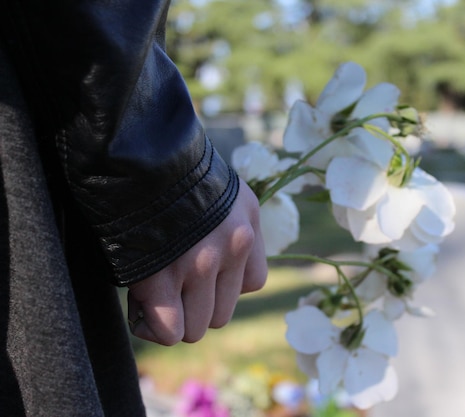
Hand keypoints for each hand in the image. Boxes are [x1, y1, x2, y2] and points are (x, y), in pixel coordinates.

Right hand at [126, 178, 267, 344]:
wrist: (135, 153)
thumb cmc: (171, 171)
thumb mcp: (220, 190)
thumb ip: (228, 226)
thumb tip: (214, 270)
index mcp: (247, 226)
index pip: (254, 282)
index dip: (223, 284)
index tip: (198, 271)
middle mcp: (232, 247)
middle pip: (222, 313)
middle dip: (194, 307)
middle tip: (169, 287)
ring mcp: (199, 265)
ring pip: (197, 327)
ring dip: (174, 319)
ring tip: (152, 295)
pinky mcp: (161, 278)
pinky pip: (169, 331)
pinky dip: (153, 328)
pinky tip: (140, 308)